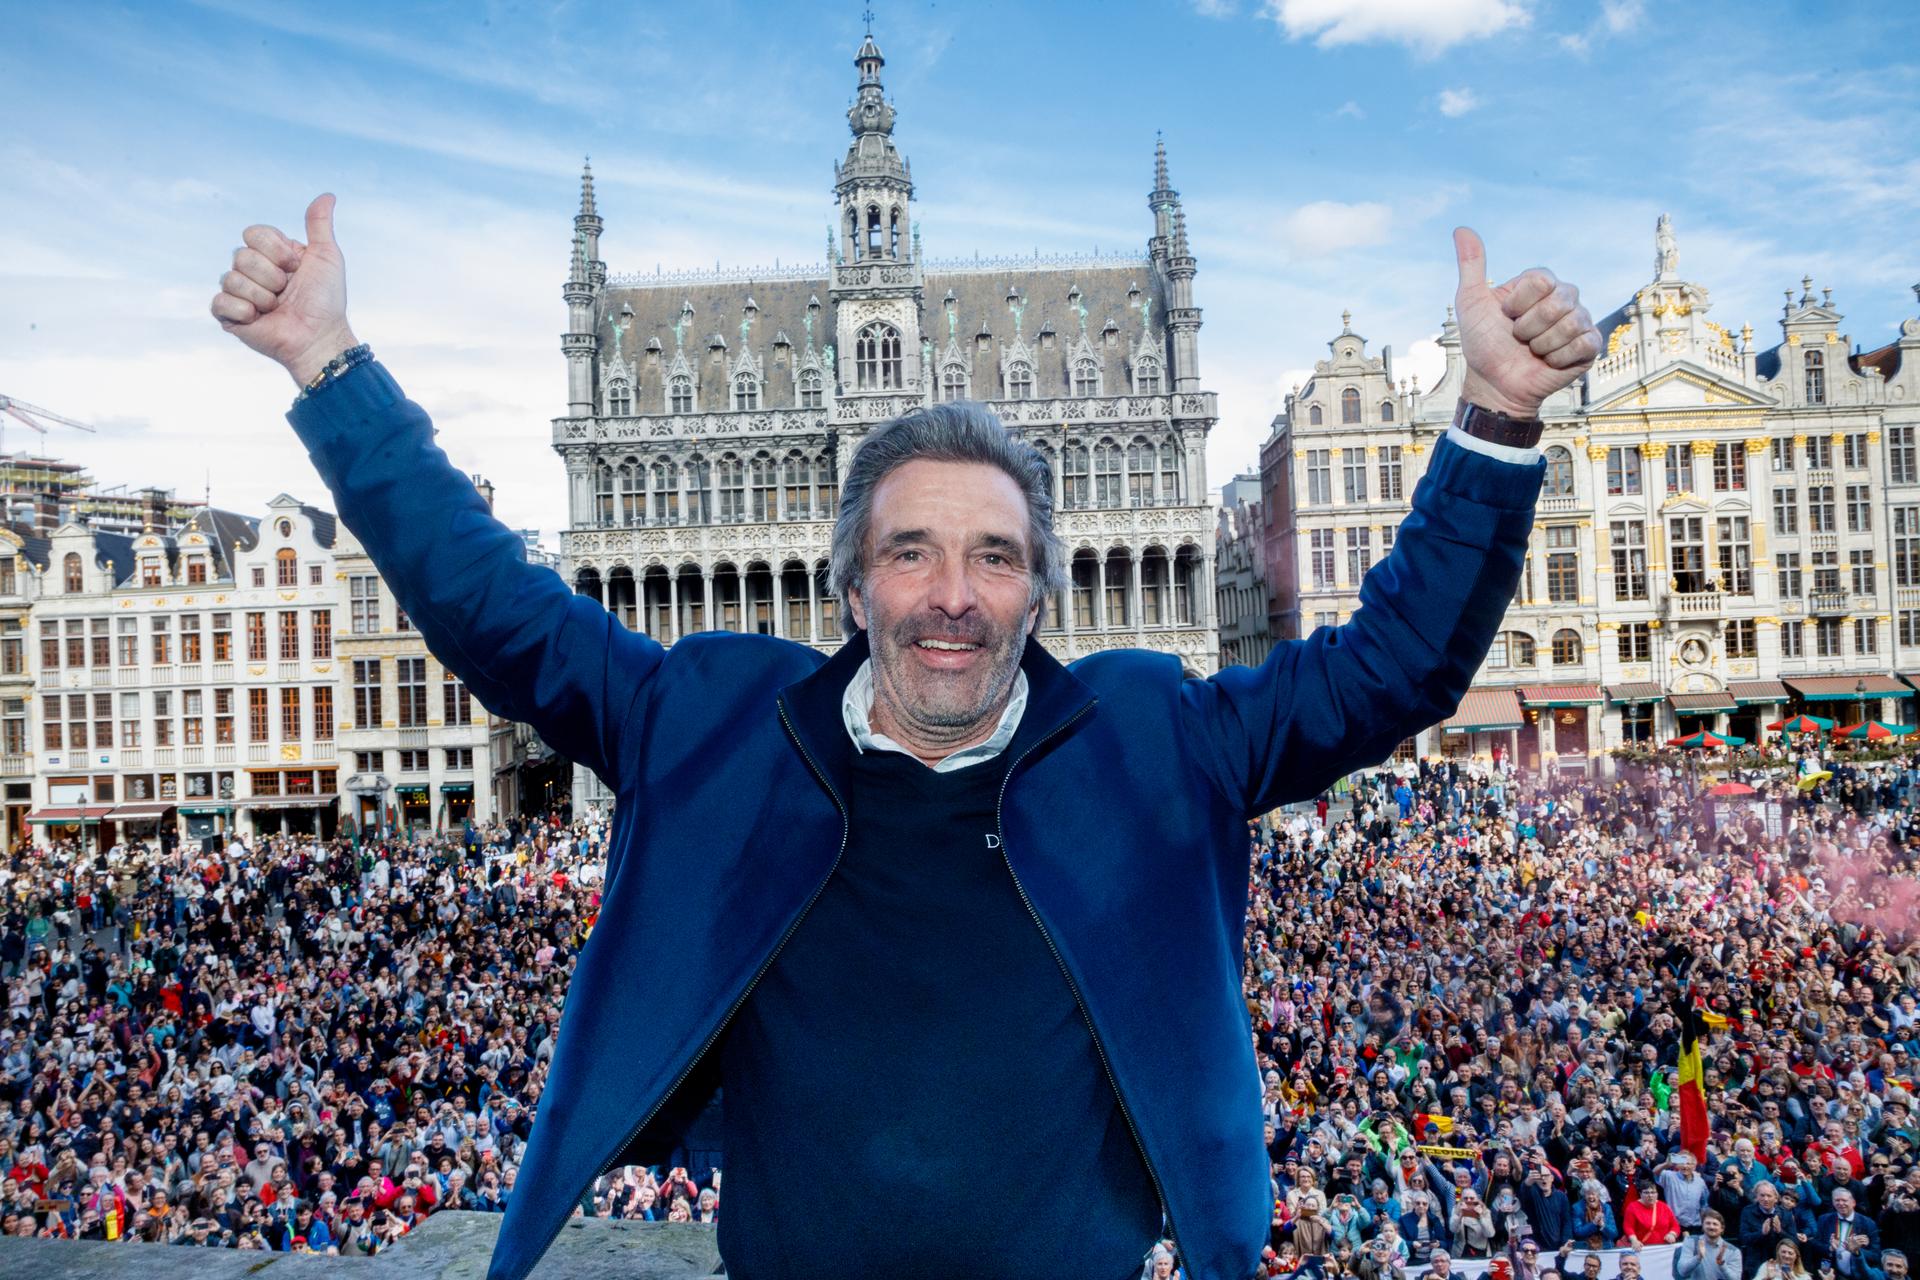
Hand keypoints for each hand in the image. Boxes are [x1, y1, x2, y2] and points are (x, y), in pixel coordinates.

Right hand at [210, 193, 357, 385]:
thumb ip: (319, 225)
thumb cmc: (326, 301)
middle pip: (241, 255)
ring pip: (232, 278)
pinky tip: (259, 320)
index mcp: (271, 253)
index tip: (295, 267)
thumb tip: (327, 195)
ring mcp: (239, 292)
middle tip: (287, 292)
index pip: (253, 233)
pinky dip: (244, 311)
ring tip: (277, 308)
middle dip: (271, 276)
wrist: (319, 338)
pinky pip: (219, 302)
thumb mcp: (327, 257)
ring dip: (263, 297)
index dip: (275, 250)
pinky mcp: (228, 315)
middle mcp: (252, 270)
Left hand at [1451, 227, 1599, 418]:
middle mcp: (1564, 297)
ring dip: (1541, 345)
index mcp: (1540, 283)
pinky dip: (1558, 358)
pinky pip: (1583, 344)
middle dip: (1528, 327)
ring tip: (1532, 349)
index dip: (1518, 303)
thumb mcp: (1471, 302)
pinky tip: (1548, 361)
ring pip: (1569, 324)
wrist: (1495, 383)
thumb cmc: (1483, 343)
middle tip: (1518, 337)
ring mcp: (1579, 320)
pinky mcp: (1589, 346)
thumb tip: (1461, 229)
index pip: (1541, 280)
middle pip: (1557, 302)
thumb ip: (1471, 266)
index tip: (1506, 315)